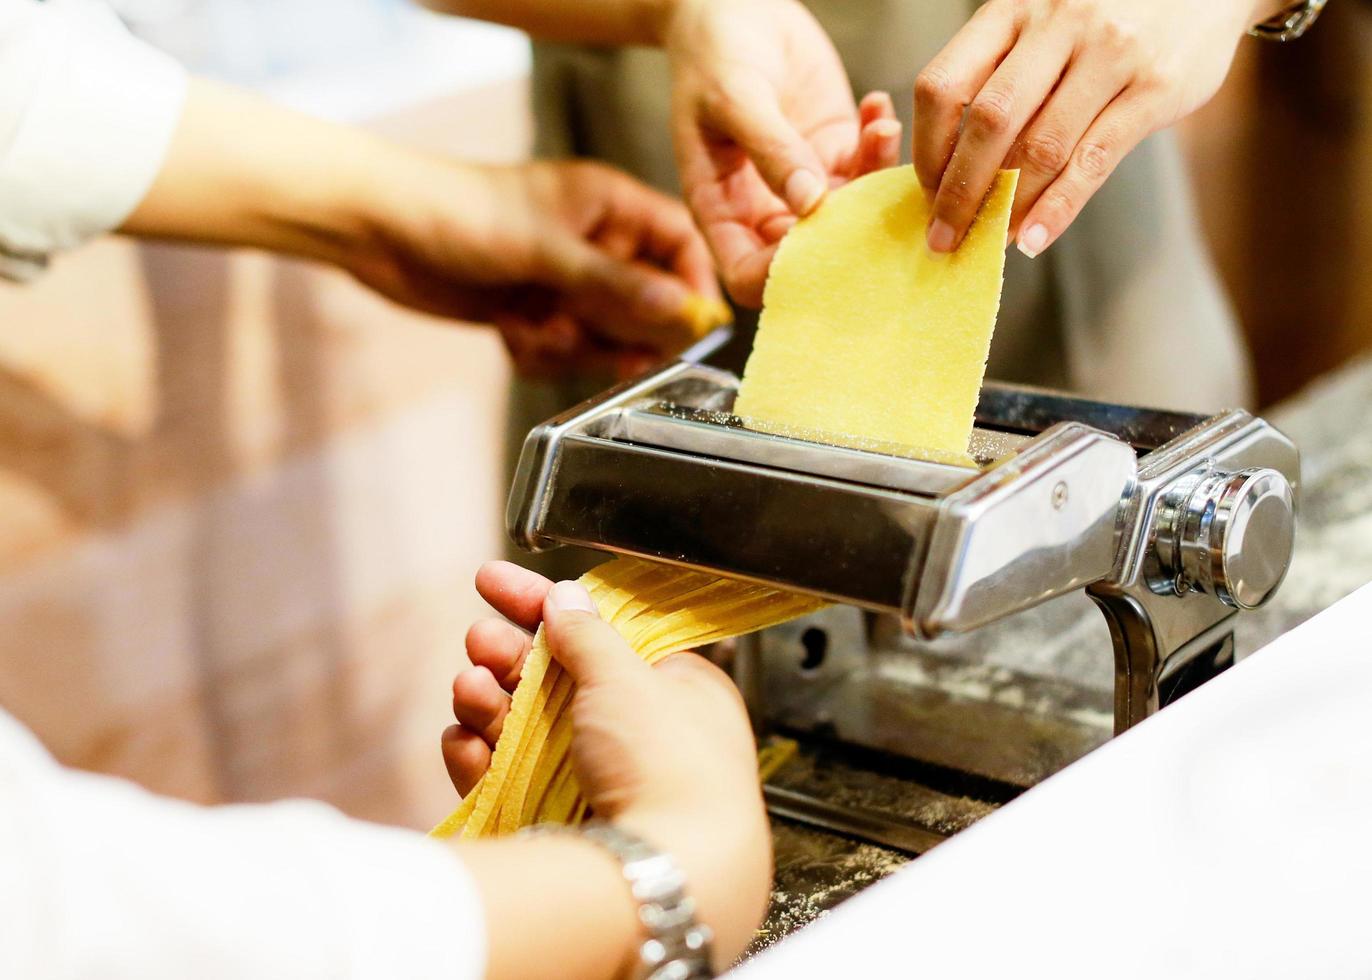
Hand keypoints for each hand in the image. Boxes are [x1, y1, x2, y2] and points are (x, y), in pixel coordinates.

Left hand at [350, 158, 725, 379]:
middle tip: (589, 332)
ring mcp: (562, 280)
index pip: (679, 243)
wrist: (377, 231)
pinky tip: (510, 332)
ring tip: (537, 329)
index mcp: (608, 205)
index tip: (689, 328)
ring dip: (572, 346)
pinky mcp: (533, 311)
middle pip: (646, 301)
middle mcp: (593, 243)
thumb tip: (681, 312)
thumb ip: (615, 284)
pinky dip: (540, 352)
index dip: (691, 286)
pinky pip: (563, 351)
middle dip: (618, 329)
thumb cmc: (459, 212)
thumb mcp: (546, 250)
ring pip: (602, 335)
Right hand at [444, 561, 771, 962]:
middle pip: (556, 681)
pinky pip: (511, 780)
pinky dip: (483, 758)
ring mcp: (597, 781)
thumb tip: (567, 598)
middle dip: (508, 657)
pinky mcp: (559, 823)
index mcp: (673, 689)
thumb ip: (589, 635)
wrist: (663, 871)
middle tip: (478, 640)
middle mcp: (638, 733)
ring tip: (468, 688)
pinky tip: (463, 740)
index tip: (493, 582)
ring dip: (490, 703)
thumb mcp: (629, 678)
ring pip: (527, 730)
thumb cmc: (672, 767)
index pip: (600, 633)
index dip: (544, 604)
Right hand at [662, 0, 902, 305]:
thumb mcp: (734, 98)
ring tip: (878, 129)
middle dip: (847, 233)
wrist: (733, 7)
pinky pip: (868, 168)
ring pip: (851, 215)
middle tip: (871, 194)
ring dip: (874, 180)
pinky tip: (876, 108)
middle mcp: (764, 207)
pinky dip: (881, 143)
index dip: (782, 275)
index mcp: (722, 209)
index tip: (817, 240)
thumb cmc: (713, 52)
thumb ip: (770, 150)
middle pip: (810, 255)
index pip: (749, 275)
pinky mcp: (835, 151)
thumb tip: (810, 203)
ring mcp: (804, 182)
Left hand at [914, 0, 1276, 256]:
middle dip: (960, 191)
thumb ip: (1001, 72)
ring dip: (1010, 205)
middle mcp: (1058, 24)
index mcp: (1012, 9)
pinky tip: (1035, 240)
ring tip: (992, 238)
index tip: (926, 191)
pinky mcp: (1156, 87)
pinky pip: (1093, 161)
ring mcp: (1110, 53)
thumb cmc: (1106, 13)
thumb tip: (950, 165)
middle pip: (989, 121)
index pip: (945, 86)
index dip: (927, 148)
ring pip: (1041, 146)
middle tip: (945, 235)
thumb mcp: (1043, 20)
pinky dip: (1058, 208)